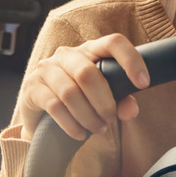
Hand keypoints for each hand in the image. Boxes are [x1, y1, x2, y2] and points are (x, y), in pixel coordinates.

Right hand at [18, 33, 150, 140]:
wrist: (41, 110)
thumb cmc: (80, 97)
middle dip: (104, 101)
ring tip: (99, 129)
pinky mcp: (32, 87)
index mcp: (91, 49)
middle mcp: (67, 54)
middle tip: (111, 120)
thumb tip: (131, 111)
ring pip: (71, 92)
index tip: (144, 83)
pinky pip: (54, 106)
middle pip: (89, 73)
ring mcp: (46, 68)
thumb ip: (121, 100)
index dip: (131, 60)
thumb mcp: (103, 96)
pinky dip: (71, 124)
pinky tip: (80, 134)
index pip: (113, 42)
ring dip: (88, 115)